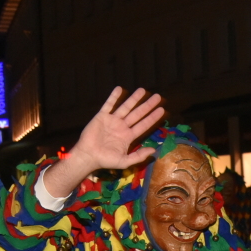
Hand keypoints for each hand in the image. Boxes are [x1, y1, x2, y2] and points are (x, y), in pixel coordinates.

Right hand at [41, 87, 164, 199]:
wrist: (88, 156)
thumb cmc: (105, 160)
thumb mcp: (125, 161)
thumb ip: (139, 156)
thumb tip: (154, 150)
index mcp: (128, 137)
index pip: (143, 125)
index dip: (152, 117)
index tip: (162, 110)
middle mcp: (122, 127)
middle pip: (137, 114)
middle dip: (147, 105)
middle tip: (158, 97)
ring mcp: (112, 121)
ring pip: (125, 107)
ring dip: (134, 99)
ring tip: (143, 90)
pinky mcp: (101, 116)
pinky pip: (109, 105)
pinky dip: (114, 97)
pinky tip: (120, 89)